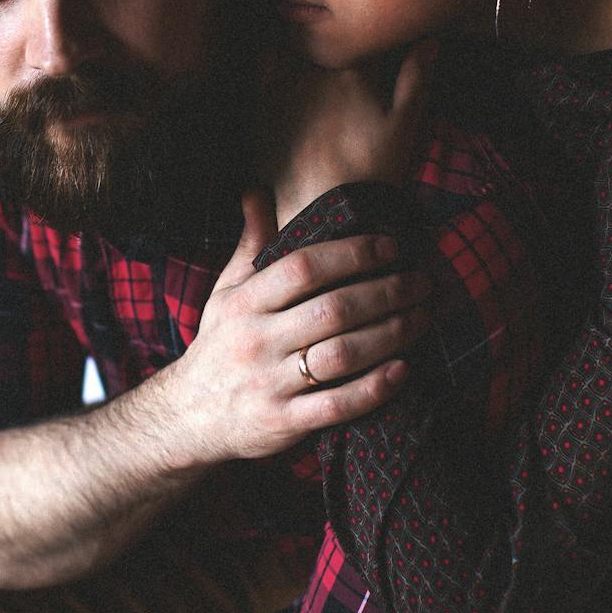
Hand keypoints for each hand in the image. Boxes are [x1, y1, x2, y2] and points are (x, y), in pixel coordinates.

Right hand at [149, 190, 430, 466]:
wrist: (189, 417)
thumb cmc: (219, 345)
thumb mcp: (225, 292)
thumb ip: (250, 244)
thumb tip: (257, 191)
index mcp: (244, 303)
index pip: (304, 268)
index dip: (353, 254)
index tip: (391, 248)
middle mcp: (255, 340)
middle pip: (333, 309)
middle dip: (386, 293)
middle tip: (421, 283)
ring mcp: (270, 383)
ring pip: (341, 355)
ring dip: (391, 335)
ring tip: (422, 319)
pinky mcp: (284, 422)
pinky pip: (338, 405)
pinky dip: (375, 387)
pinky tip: (403, 369)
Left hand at [267, 44, 433, 224]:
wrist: (324, 210)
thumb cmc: (372, 169)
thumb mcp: (405, 124)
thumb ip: (417, 75)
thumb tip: (433, 36)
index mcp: (355, 70)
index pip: (365, 36)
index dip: (372, 35)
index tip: (378, 35)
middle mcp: (317, 70)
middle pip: (328, 36)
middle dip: (336, 33)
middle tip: (343, 37)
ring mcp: (285, 86)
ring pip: (294, 41)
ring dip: (304, 37)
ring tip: (313, 42)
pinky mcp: (262, 105)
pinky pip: (263, 64)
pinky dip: (272, 53)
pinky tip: (279, 53)